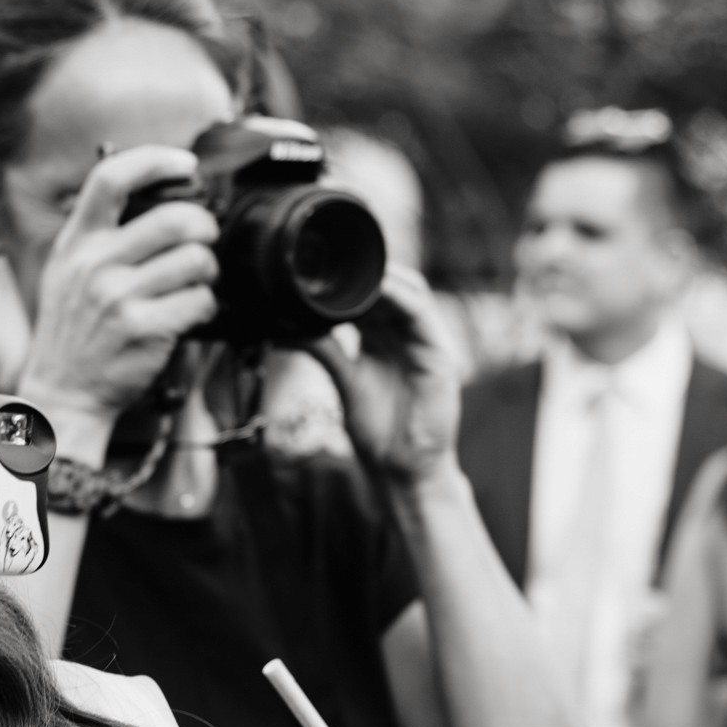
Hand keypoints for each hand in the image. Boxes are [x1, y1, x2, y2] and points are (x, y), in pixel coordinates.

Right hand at [15, 146, 218, 436]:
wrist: (64, 392)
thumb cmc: (73, 332)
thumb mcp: (67, 271)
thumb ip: (99, 234)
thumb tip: (156, 196)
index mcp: (76, 243)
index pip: (111, 179)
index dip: (155, 161)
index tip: (185, 165)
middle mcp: (95, 265)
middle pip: (174, 218)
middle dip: (204, 225)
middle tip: (204, 237)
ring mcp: (120, 298)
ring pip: (195, 259)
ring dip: (208, 268)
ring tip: (196, 280)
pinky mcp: (145, 330)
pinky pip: (200, 300)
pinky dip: (205, 305)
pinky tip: (190, 312)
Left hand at [308, 265, 466, 484]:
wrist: (401, 468)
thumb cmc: (377, 429)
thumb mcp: (344, 381)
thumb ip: (323, 351)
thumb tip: (286, 329)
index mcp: (383, 337)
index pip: (371, 293)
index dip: (352, 276)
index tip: (321, 264)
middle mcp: (405, 334)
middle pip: (391, 285)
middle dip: (366, 270)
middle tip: (334, 259)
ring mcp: (425, 342)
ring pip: (410, 291)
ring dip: (384, 276)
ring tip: (355, 268)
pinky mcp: (439, 355)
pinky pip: (422, 315)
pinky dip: (402, 298)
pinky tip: (379, 290)